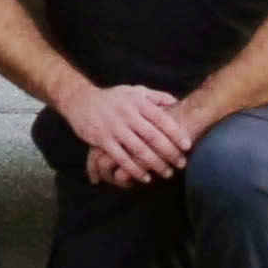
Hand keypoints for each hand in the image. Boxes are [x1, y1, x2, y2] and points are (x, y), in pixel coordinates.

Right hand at [60, 81, 193, 188]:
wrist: (80, 100)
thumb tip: (176, 102)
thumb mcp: (134, 91)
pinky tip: (144, 177)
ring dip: (154, 164)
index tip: (187, 146)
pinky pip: (121, 158)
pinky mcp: (101, 139)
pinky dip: (134, 169)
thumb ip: (155, 96)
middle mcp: (126, 114)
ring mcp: (113, 127)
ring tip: (166, 173)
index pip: (161, 118)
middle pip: (153, 136)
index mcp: (137, 102)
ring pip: (138, 150)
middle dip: (169, 152)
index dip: (175, 133)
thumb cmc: (112, 98)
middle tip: (181, 164)